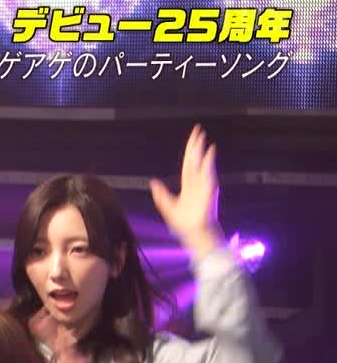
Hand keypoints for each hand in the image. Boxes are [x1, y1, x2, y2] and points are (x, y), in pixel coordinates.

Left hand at [22, 311, 118, 362]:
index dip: (50, 337)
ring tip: (55, 332)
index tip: (39, 325)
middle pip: (65, 346)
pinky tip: (66, 353)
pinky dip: (72, 361)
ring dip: (63, 344)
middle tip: (44, 321)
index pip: (58, 348)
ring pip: (71, 354)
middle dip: (55, 335)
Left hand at [149, 124, 220, 256]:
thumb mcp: (168, 206)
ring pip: (202, 164)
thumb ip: (161, 195)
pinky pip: (208, 173)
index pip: (189, 163)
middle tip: (199, 130)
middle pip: (196, 160)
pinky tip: (209, 152)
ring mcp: (204, 185)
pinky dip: (208, 163)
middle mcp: (198, 182)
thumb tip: (153, 182)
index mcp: (189, 184)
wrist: (194, 233)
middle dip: (196, 145)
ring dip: (203, 152)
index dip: (190, 150)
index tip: (193, 137)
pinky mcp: (208, 189)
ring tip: (203, 139)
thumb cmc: (184, 222)